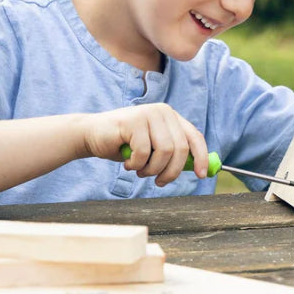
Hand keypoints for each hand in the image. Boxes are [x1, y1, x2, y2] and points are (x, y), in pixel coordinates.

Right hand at [82, 104, 208, 185]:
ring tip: (140, 170)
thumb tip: (199, 168)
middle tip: (159, 182)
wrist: (91, 135)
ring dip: (152, 169)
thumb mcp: (153, 149)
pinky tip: (127, 162)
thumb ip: (173, 153)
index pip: (195, 137)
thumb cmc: (124, 145)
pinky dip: (136, 165)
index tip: (202, 176)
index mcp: (172, 117)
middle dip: (171, 171)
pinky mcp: (133, 121)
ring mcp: (148, 114)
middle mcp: (163, 112)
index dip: (201, 157)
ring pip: (165, 152)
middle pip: (181, 149)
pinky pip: (143, 152)